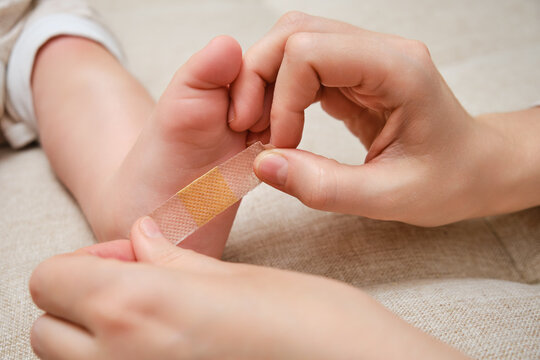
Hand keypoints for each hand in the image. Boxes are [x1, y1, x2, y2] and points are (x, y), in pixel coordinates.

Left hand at [29, 217, 466, 359]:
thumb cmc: (310, 321)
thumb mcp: (235, 277)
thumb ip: (172, 261)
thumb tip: (138, 242)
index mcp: (139, 308)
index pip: (51, 280)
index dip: (85, 263)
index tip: (125, 257)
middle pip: (47, 327)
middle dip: (81, 299)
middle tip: (136, 284)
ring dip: (91, 334)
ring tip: (150, 315)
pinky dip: (118, 358)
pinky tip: (168, 343)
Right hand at [230, 12, 539, 225]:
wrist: (474, 170)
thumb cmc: (448, 181)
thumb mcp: (389, 199)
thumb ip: (324, 187)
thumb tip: (263, 164)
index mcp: (398, 70)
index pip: (312, 52)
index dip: (282, 98)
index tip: (281, 144)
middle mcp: (380, 51)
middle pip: (295, 33)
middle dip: (258, 79)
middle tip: (251, 129)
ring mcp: (366, 58)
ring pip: (292, 42)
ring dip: (264, 83)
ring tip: (262, 128)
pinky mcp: (354, 73)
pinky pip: (302, 66)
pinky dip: (279, 93)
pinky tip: (280, 125)